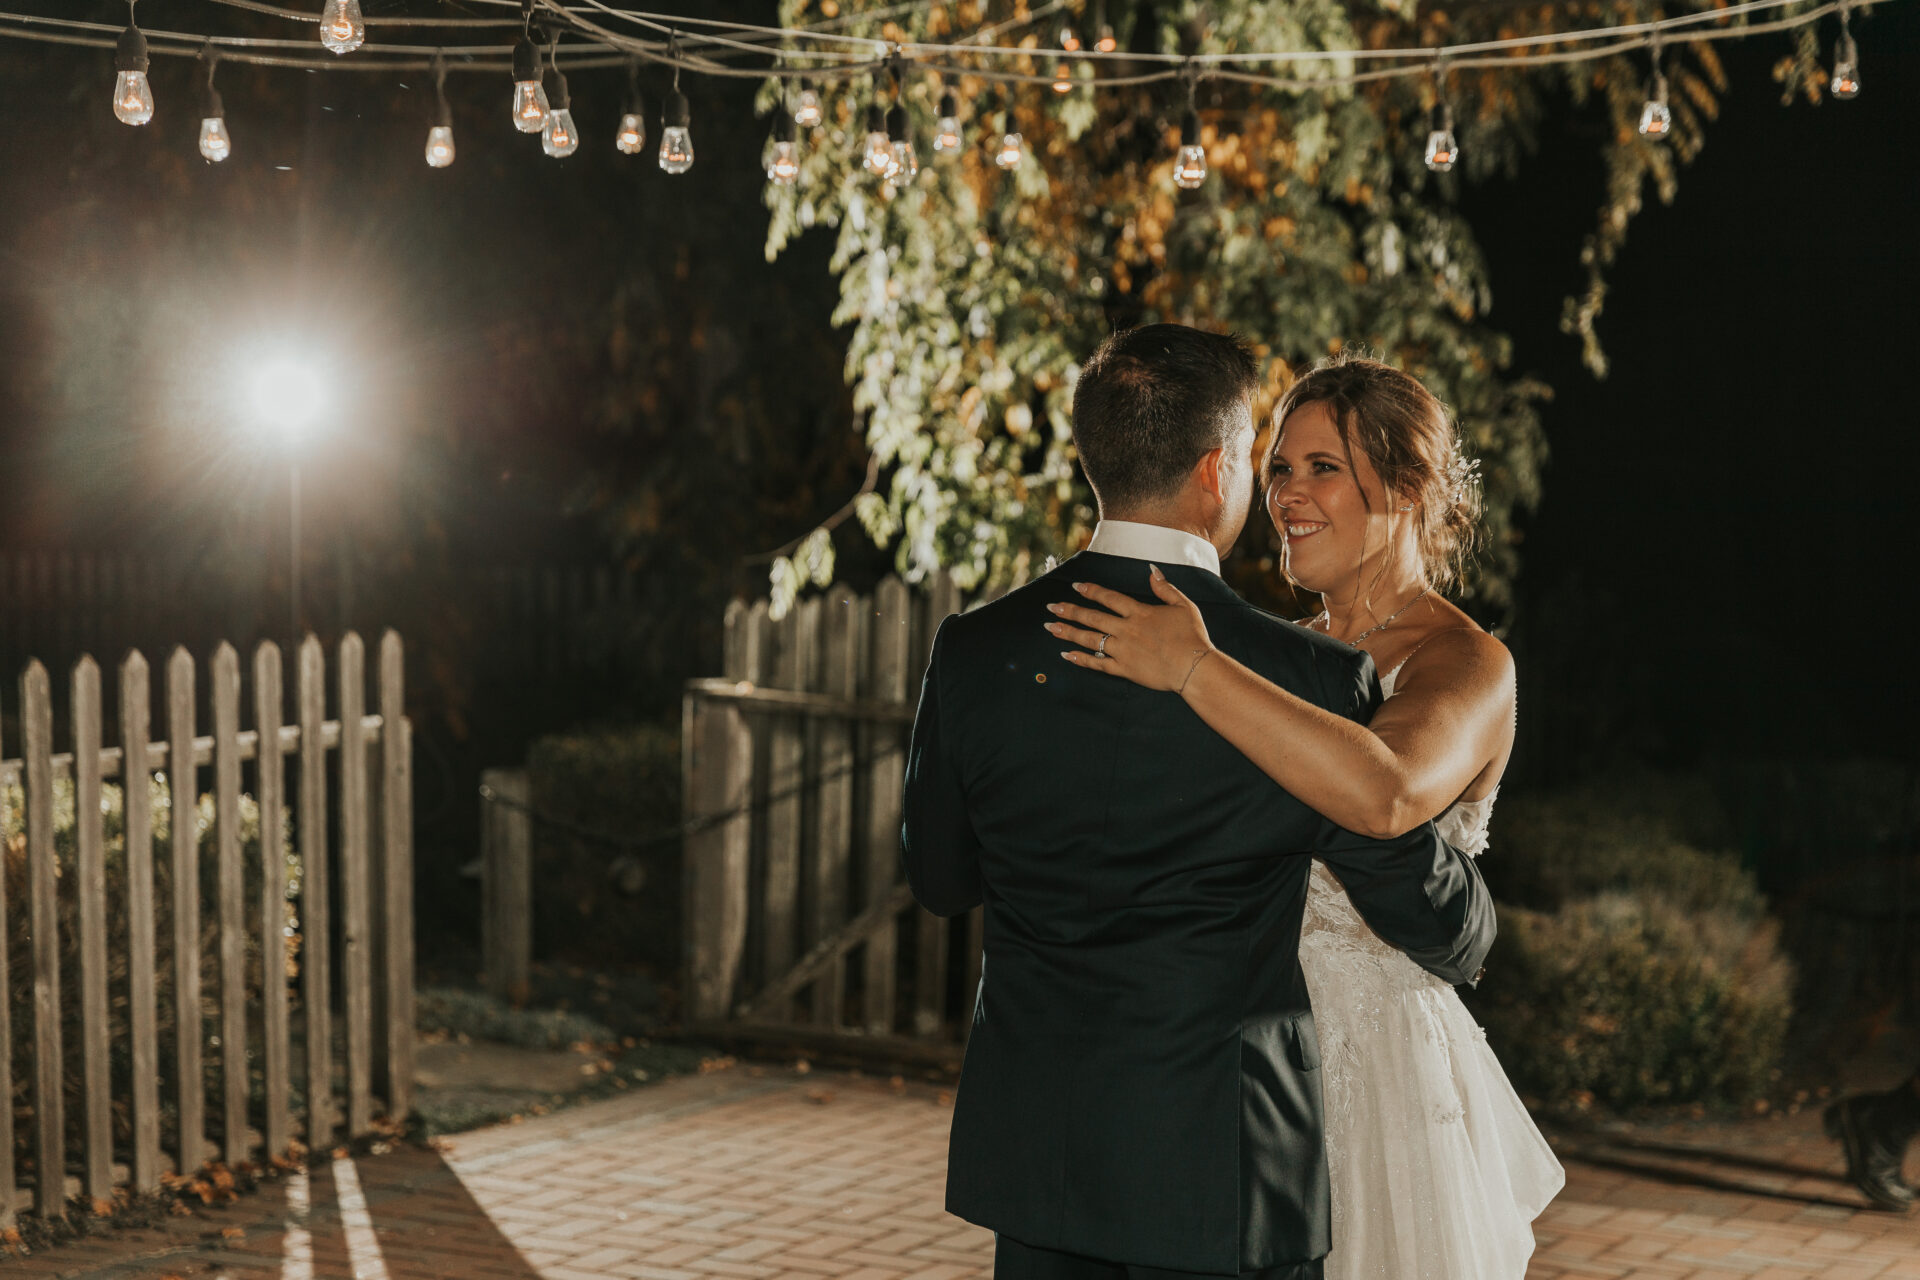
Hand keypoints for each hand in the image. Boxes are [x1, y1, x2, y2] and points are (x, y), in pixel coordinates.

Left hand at [1044, 565, 1215, 692]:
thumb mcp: (1183, 605)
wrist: (1194, 668)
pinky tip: (1066, 655)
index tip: (1075, 586)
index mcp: (1139, 612)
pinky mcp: (1125, 670)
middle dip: (1070, 611)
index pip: (1109, 598)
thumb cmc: (1193, 636)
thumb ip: (1165, 587)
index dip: (1091, 591)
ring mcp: (1123, 651)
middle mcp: (1127, 630)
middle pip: (1093, 618)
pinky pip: (1098, 664)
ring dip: (1069, 632)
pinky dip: (1081, 660)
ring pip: (1090, 640)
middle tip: (1051, 607)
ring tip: (1051, 628)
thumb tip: (1151, 570)